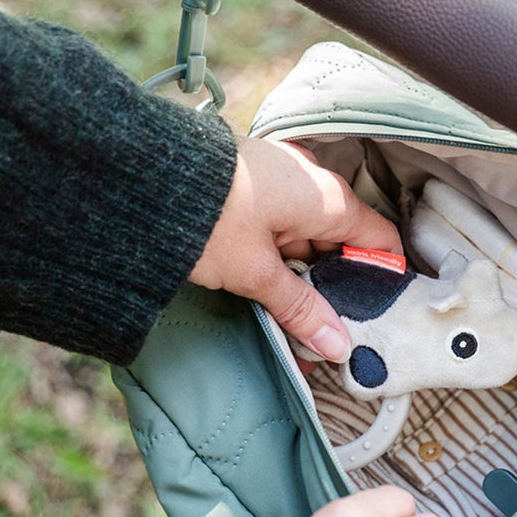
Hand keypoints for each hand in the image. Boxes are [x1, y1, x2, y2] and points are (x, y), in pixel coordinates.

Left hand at [191, 137, 400, 361]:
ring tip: (295, 329)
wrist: (132, 171)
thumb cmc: (205, 214)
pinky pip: (279, 234)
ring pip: (307, 244)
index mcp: (327, 199)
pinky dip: (279, 266)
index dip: (383, 279)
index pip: (379, 240)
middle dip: (336, 293)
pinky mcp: (249, 192)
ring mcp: (278, 185)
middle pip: (341, 246)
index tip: (377, 316)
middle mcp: (309, 185)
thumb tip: (336, 345)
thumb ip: (301, 309)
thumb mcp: (256, 273)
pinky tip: (269, 299)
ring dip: (304, 285)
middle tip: (329, 336)